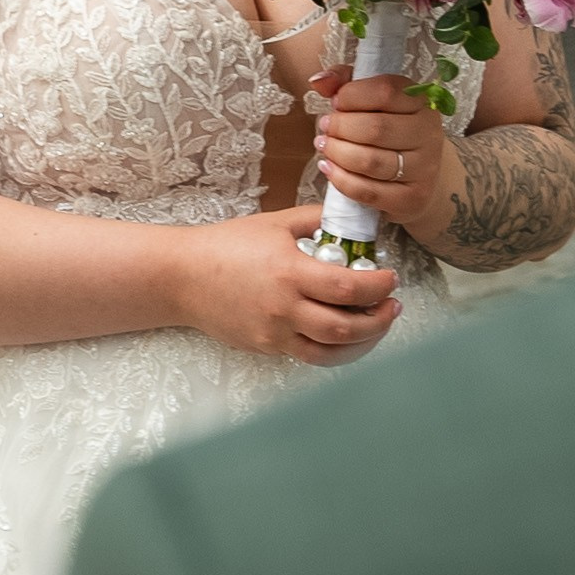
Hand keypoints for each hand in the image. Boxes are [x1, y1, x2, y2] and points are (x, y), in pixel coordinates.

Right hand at [172, 208, 399, 365]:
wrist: (183, 276)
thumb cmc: (226, 246)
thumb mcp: (273, 223)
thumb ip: (313, 219)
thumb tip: (349, 219)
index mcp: (290, 272)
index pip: (349, 287)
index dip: (378, 286)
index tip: (391, 278)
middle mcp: (284, 308)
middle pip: (346, 327)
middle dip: (379, 320)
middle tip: (392, 306)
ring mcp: (274, 333)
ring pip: (330, 351)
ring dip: (362, 342)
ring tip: (375, 326)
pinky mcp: (266, 347)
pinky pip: (307, 355)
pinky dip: (332, 349)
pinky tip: (343, 336)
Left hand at [309, 69, 453, 237]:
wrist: (420, 175)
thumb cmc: (391, 132)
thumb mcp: (374, 100)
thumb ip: (346, 83)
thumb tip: (319, 81)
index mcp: (421, 102)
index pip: (385, 91)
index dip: (351, 96)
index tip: (336, 102)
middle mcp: (428, 133)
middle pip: (375, 128)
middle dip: (340, 127)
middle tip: (325, 128)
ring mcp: (424, 168)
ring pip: (370, 161)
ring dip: (338, 153)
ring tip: (325, 146)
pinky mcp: (412, 198)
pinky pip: (369, 191)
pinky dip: (341, 180)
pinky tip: (329, 169)